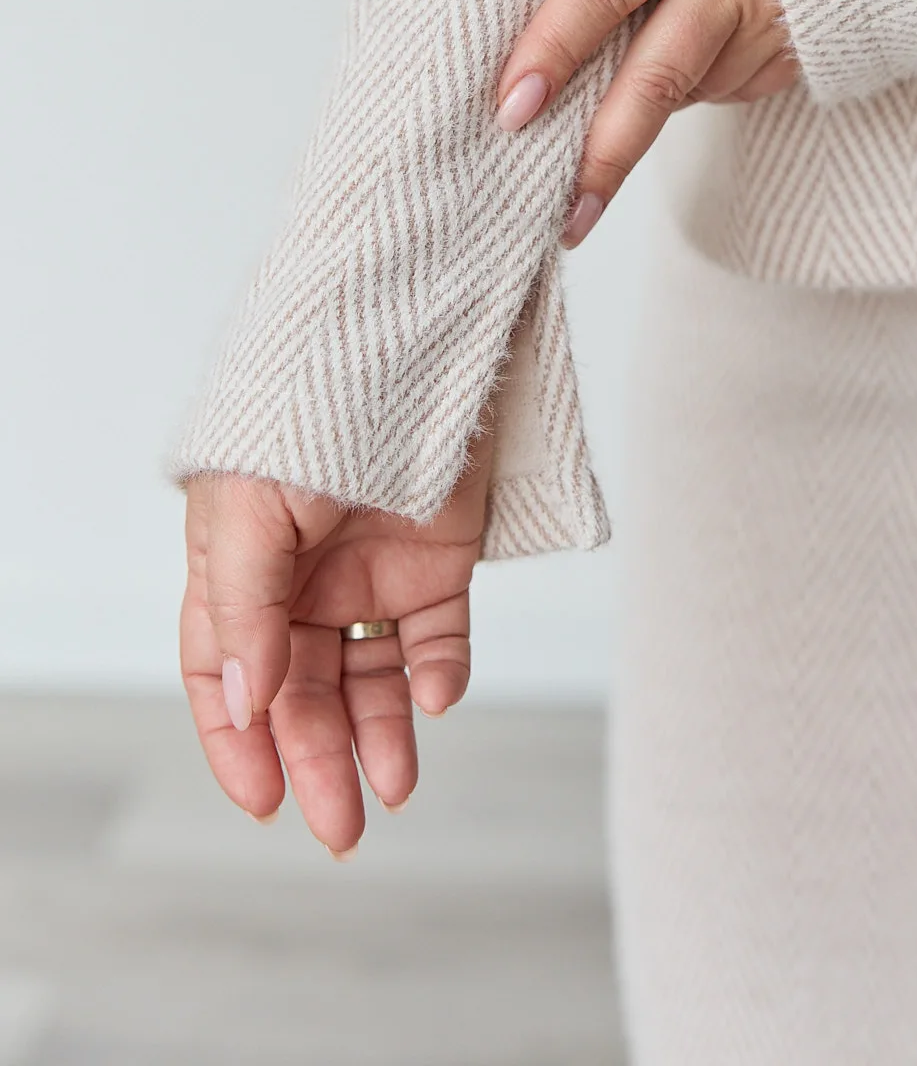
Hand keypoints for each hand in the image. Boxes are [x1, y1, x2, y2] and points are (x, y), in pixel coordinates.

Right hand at [180, 425, 491, 857]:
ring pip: (372, 679)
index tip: (263, 801)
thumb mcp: (252, 507)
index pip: (221, 672)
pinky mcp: (440, 562)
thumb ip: (246, 606)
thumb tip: (246, 701)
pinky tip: (436, 698)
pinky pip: (438, 638)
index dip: (235, 741)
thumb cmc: (311, 408)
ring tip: (394, 786)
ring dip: (381, 735)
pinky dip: (440, 676)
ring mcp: (372, 572)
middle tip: (341, 827)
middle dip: (317, 761)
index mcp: (238, 565)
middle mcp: (303, 579)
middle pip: (301, 692)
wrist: (413, 344)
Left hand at [495, 0, 797, 244]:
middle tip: (557, 219)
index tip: (509, 108)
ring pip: (701, 84)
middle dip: (602, 154)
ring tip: (606, 142)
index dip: (554, 48)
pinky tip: (697, 65)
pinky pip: (749, 81)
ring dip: (653, 111)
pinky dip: (713, 83)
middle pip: (656, 78)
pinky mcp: (826, 42)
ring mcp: (788, 15)